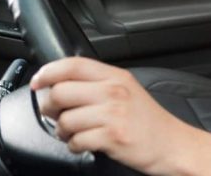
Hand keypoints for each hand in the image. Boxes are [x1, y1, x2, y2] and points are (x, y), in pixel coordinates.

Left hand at [30, 57, 189, 174]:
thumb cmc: (148, 121)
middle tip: (56, 114)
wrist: (172, 144)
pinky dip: (75, 146)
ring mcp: (114, 114)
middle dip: (50, 107)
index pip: (73, 65)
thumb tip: (60, 83)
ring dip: (62, 131)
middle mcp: (114, 91)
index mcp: (116, 76)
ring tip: (74, 133)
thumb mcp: (127, 90)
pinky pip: (75, 141)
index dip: (48, 72)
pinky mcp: (112, 137)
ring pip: (65, 120)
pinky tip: (85, 143)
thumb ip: (98, 83)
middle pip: (61, 92)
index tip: (38, 82)